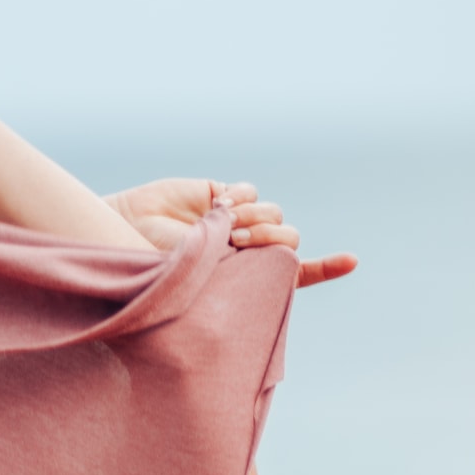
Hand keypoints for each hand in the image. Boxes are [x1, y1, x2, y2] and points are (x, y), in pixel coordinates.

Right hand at [104, 179, 358, 289]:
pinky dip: (240, 198)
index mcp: (245, 282)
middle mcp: (245, 252)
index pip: (295, 276)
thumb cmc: (155, 270)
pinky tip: (217, 206)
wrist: (122, 232)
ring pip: (274, 213)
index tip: (352, 261)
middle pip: (288, 238)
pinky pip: (251, 191)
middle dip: (271, 238)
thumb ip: (241, 271)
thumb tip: (286, 251)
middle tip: (238, 241)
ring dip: (254, 217)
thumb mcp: (200, 283)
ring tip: (222, 224)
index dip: (324, 267)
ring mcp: (236, 222)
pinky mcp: (223, 197)